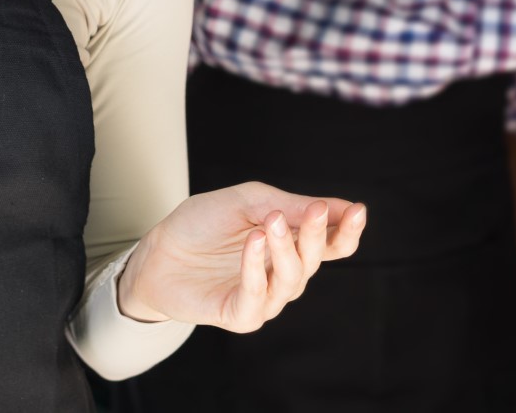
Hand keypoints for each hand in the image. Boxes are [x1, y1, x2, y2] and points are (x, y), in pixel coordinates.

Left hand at [116, 182, 366, 331]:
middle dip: (316, 234)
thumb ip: (287, 206)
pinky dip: (255, 269)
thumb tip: (335, 207)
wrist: (157, 250)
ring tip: (268, 222)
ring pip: (291, 279)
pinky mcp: (240, 315)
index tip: (358, 210)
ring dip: (285, 249)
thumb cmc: (203, 222)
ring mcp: (264, 296)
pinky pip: (257, 298)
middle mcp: (283, 273)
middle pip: (315, 259)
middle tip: (314, 210)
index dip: (347, 230)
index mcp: (291, 244)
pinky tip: (252, 242)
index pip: (332, 243)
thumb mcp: (247, 201)